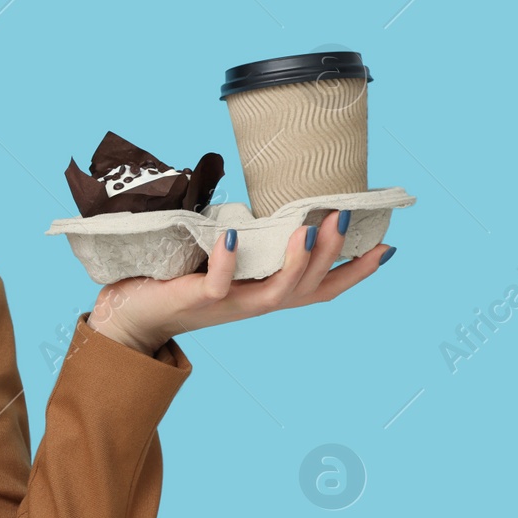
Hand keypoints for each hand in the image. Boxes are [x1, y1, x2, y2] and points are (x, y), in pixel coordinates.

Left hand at [86, 208, 396, 355]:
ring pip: (277, 293)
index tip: (387, 248)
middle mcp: (254, 303)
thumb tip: (265, 204)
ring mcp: (229, 304)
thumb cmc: (176, 280)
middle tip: (344, 218)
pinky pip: (219, 284)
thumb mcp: (224, 259)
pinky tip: (235, 234)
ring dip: (297, 261)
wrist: (130, 313)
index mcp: (265, 293)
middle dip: (331, 255)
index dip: (355, 273)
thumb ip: (249, 241)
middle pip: (308, 287)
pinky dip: (229, 260)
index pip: (321, 288)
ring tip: (308, 227)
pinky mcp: (198, 299)